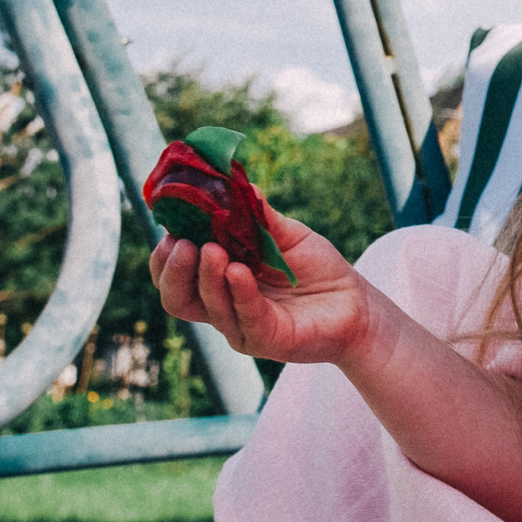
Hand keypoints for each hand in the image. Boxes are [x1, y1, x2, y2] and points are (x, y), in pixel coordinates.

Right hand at [150, 201, 370, 366]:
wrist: (356, 303)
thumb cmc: (317, 269)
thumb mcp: (286, 234)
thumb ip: (259, 215)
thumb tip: (236, 182)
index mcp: (220, 280)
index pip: (176, 275)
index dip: (165, 256)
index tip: (168, 227)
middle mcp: (224, 305)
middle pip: (177, 298)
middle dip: (173, 270)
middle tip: (181, 243)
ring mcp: (242, 325)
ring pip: (207, 307)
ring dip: (205, 277)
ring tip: (211, 250)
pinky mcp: (266, 339)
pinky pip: (244, 317)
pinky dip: (238, 292)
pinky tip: (239, 271)